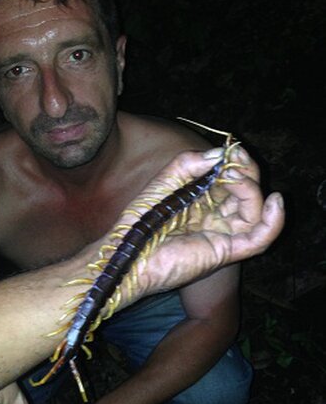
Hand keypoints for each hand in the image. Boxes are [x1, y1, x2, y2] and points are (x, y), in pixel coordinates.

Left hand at [126, 144, 284, 301]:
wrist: (128, 253)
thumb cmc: (140, 221)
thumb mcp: (164, 181)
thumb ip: (189, 164)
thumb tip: (221, 155)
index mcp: (202, 200)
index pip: (231, 178)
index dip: (237, 162)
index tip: (234, 150)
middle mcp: (216, 216)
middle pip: (247, 192)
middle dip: (246, 172)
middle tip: (235, 161)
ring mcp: (222, 234)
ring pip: (255, 211)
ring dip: (252, 190)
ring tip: (235, 178)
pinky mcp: (226, 251)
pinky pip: (259, 239)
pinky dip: (273, 222)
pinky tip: (274, 201)